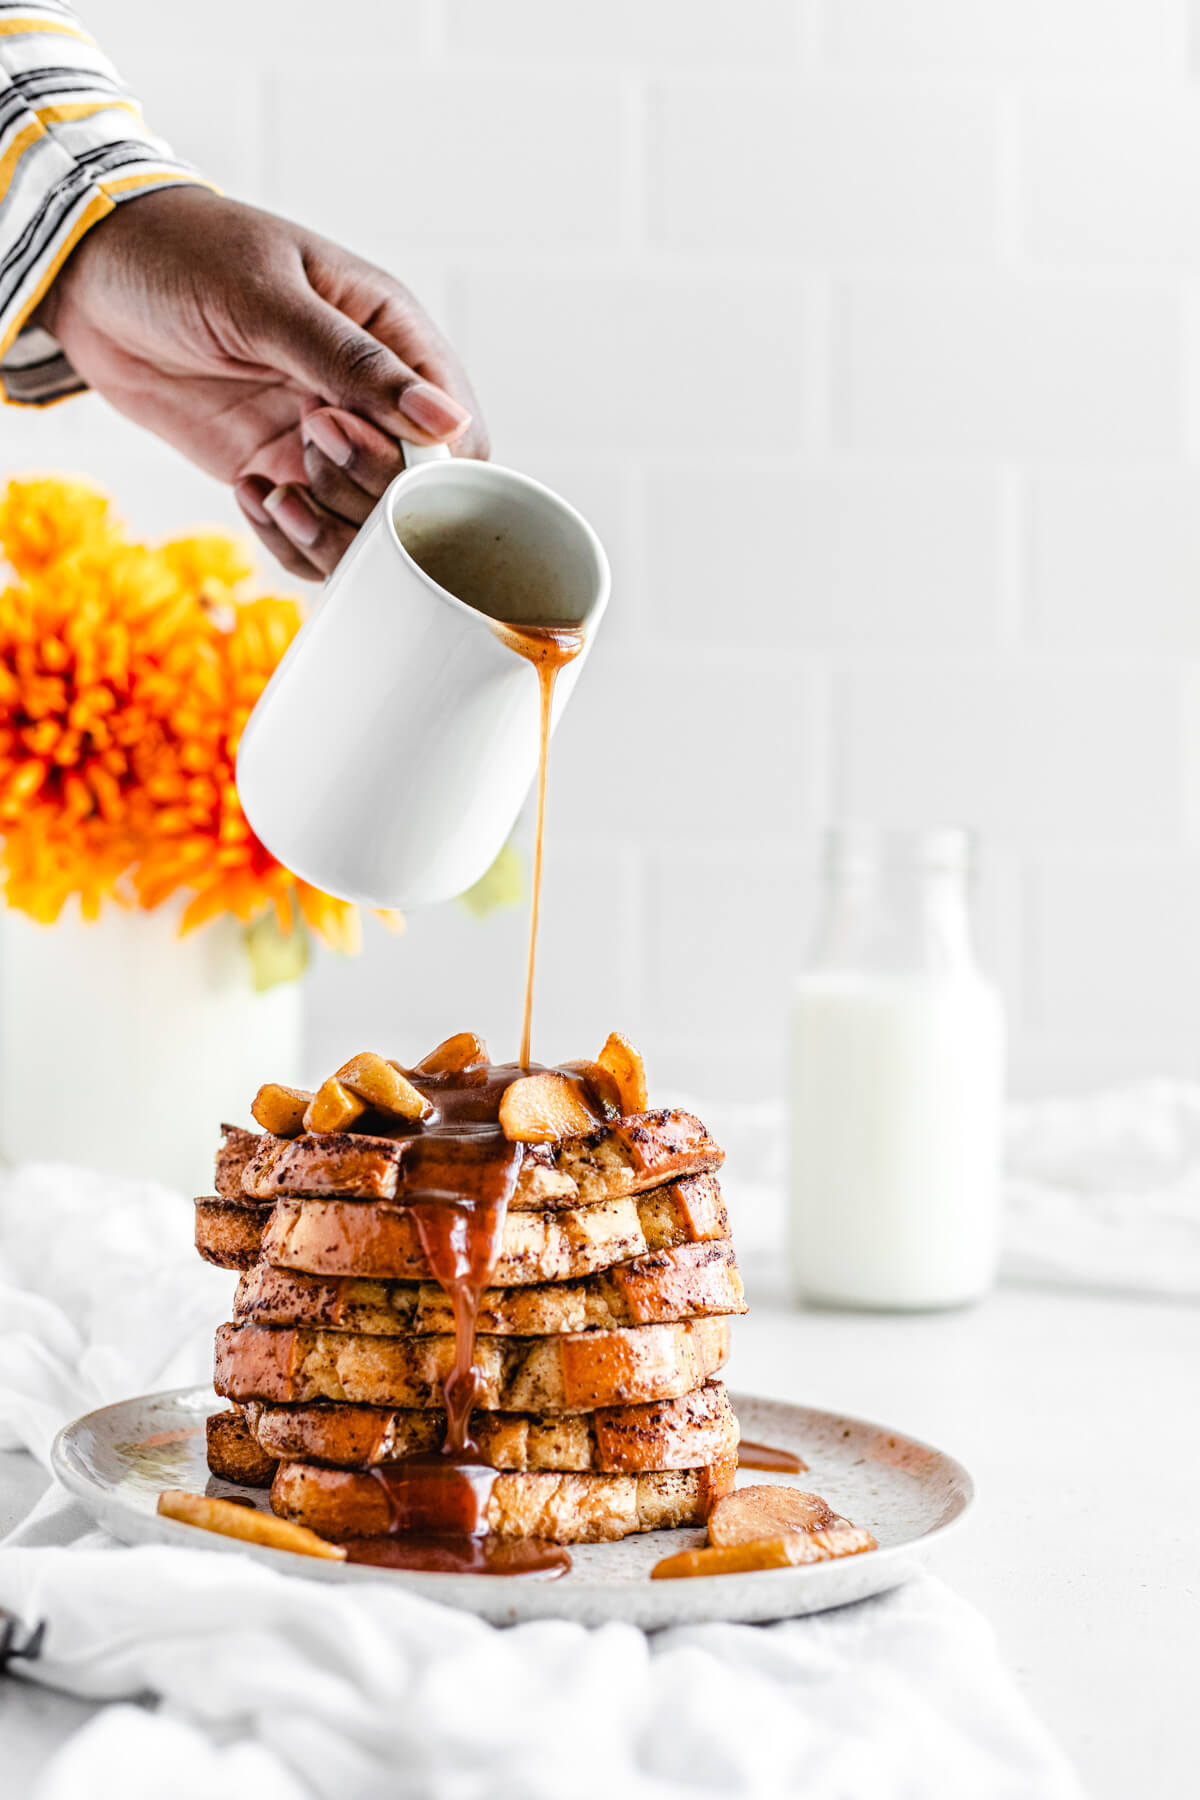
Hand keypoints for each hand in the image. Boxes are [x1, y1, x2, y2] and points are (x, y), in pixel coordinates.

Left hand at [35, 186, 486, 577]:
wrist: (91, 276)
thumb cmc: (181, 253)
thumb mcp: (267, 299)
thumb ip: (355, 365)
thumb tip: (446, 420)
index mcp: (393, 336)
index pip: (457, 432)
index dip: (424, 466)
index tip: (351, 441)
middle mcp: (370, 397)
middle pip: (416, 494)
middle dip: (364, 492)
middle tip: (301, 445)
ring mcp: (326, 441)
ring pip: (369, 529)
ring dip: (326, 529)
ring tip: (272, 490)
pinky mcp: (281, 472)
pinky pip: (314, 537)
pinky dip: (287, 537)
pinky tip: (250, 494)